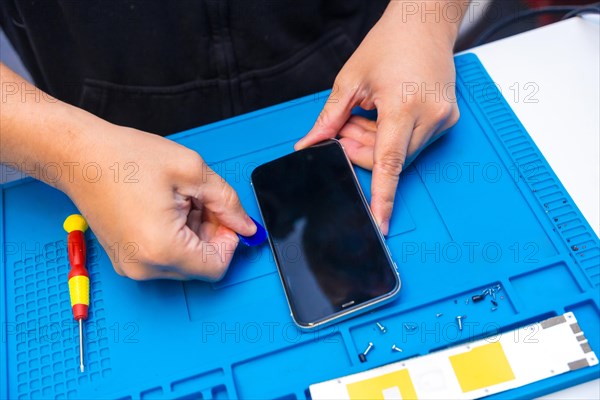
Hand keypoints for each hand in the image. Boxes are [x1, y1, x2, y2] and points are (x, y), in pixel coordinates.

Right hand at [66, 124, 256, 280]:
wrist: (80, 156)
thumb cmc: (125, 159)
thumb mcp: (192, 171)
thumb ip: (228, 202)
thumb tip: (246, 226)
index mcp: (163, 249)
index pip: (217, 267)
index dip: (229, 241)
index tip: (225, 216)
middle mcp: (145, 267)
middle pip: (201, 265)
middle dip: (211, 233)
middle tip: (200, 199)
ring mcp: (132, 266)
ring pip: (185, 261)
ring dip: (193, 234)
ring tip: (179, 200)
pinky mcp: (127, 260)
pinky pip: (165, 257)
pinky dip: (176, 237)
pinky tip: (166, 208)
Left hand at [295, 1, 462, 233]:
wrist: (424, 22)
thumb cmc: (391, 42)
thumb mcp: (350, 80)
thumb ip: (328, 119)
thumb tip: (309, 145)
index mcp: (405, 107)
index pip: (389, 164)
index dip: (382, 198)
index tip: (380, 224)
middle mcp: (430, 117)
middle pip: (387, 159)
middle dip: (360, 149)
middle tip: (347, 124)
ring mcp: (442, 120)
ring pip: (400, 154)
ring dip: (376, 141)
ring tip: (367, 111)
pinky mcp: (447, 120)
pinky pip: (413, 143)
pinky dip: (393, 135)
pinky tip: (385, 112)